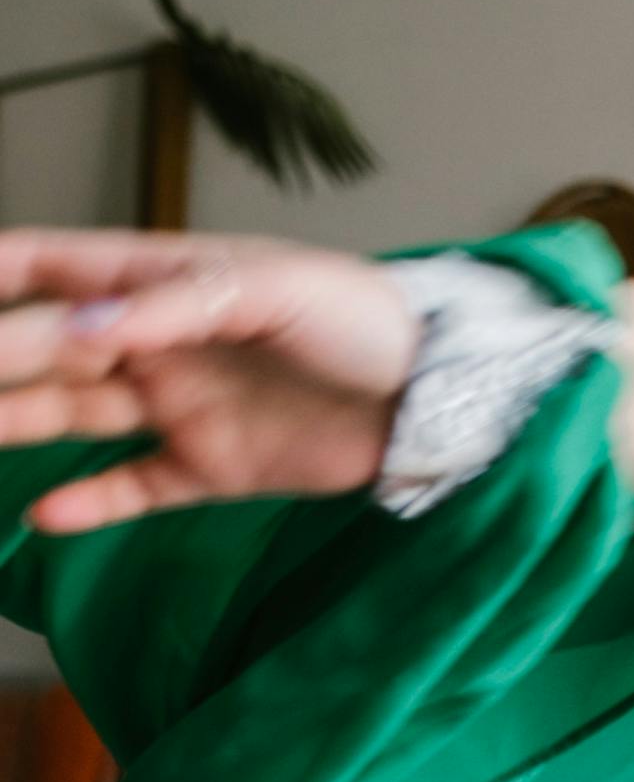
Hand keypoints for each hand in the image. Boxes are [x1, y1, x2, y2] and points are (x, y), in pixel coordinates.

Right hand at [0, 232, 422, 532]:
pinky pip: (133, 487)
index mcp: (166, 281)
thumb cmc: (364, 317)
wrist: (442, 393)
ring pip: (70, 415)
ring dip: (11, 424)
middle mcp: (157, 342)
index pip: (53, 267)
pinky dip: (88, 503)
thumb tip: (87, 330)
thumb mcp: (277, 290)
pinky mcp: (211, 467)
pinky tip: (42, 514)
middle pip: (45, 347)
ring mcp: (179, 405)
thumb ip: (180, 307)